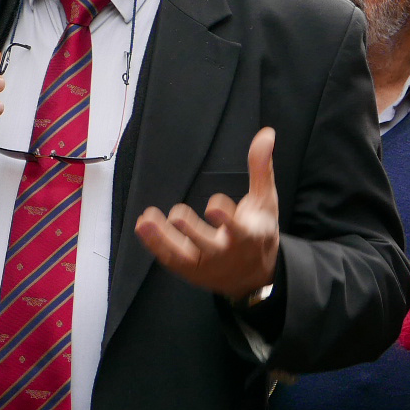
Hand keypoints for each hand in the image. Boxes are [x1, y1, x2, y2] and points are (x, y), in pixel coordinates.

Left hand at [134, 127, 281, 300]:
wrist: (255, 276)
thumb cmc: (258, 231)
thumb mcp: (265, 201)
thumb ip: (261, 168)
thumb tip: (266, 133)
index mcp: (249, 236)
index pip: (237, 229)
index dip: (225, 218)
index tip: (214, 206)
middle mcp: (226, 254)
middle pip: (207, 246)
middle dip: (193, 231)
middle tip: (177, 214)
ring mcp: (206, 265)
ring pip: (183, 255)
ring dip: (164, 239)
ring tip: (147, 219)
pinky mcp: (190, 271)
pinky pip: (170, 259)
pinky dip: (155, 244)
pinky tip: (143, 226)